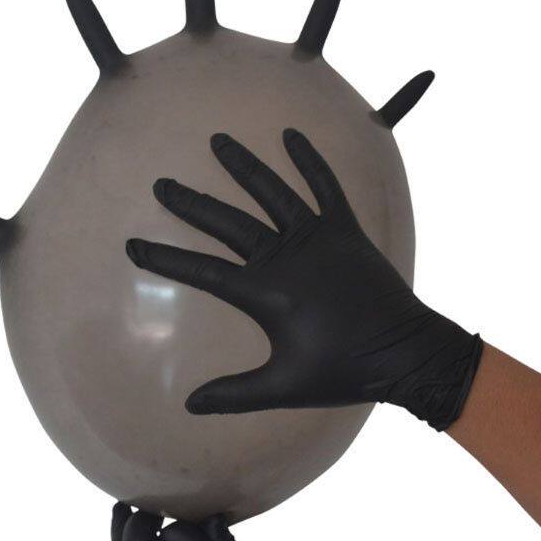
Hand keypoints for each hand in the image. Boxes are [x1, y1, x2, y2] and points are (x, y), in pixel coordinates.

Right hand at [126, 129, 481, 429]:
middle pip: (229, 223)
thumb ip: (234, 394)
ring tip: (218, 141)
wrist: (406, 354)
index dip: (166, 257)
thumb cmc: (344, 371)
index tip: (134, 244)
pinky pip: (326, 187)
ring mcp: (318, 238)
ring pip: (273, 193)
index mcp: (267, 293)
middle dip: (192, 203)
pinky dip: (311, 161)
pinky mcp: (346, 230)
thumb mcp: (284, 388)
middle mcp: (287, 257)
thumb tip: (189, 405)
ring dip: (244, 166)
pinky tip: (291, 135)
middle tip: (163, 184)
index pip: (203, 271)